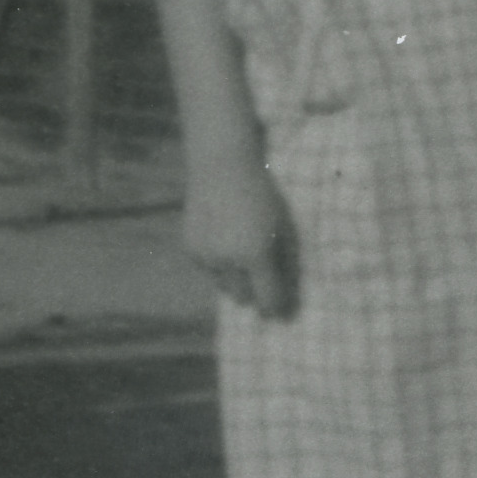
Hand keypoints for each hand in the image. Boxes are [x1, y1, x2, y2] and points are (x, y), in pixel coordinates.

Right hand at [182, 156, 299, 318]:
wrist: (222, 165)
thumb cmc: (262, 192)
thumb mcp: (281, 224)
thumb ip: (283, 257)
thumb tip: (286, 286)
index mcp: (255, 254)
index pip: (267, 298)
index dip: (275, 308)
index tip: (281, 312)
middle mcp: (227, 260)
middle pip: (242, 297)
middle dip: (254, 294)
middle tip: (263, 288)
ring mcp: (205, 255)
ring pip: (223, 284)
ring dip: (234, 279)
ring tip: (243, 260)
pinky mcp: (189, 248)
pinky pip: (207, 268)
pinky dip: (217, 264)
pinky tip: (224, 245)